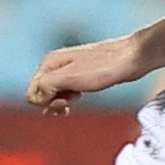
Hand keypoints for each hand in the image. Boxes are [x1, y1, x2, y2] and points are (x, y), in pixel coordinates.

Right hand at [26, 35, 146, 112]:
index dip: (43, 102)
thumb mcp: (70, 78)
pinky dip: (69, 97)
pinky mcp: (81, 73)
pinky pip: (66, 89)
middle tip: (67, 106)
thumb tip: (34, 98)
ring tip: (74, 101)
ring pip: (54, 91)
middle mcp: (56, 64)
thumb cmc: (104, 67)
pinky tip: (79, 97)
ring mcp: (69, 68)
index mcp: (50, 63)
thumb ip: (47, 86)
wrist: (132, 58)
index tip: (62, 103)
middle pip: (41, 91)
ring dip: (60, 101)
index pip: (31, 90)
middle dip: (51, 102)